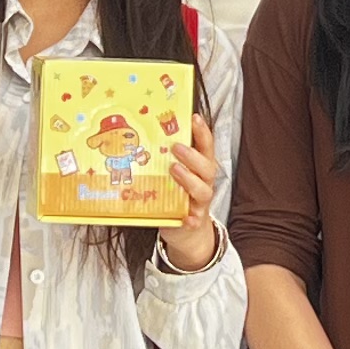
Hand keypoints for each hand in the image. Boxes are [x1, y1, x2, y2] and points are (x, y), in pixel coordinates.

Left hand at [158, 113, 224, 272]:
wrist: (186, 230)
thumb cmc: (176, 194)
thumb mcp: (173, 174)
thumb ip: (165, 158)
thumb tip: (141, 134)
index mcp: (200, 168)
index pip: (206, 147)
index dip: (203, 133)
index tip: (194, 118)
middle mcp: (204, 183)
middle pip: (208, 167)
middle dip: (192, 156)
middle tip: (176, 147)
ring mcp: (200, 203)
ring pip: (203, 191)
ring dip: (190, 180)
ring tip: (174, 170)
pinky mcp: (193, 221)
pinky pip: (195, 220)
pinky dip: (191, 218)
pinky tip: (185, 216)